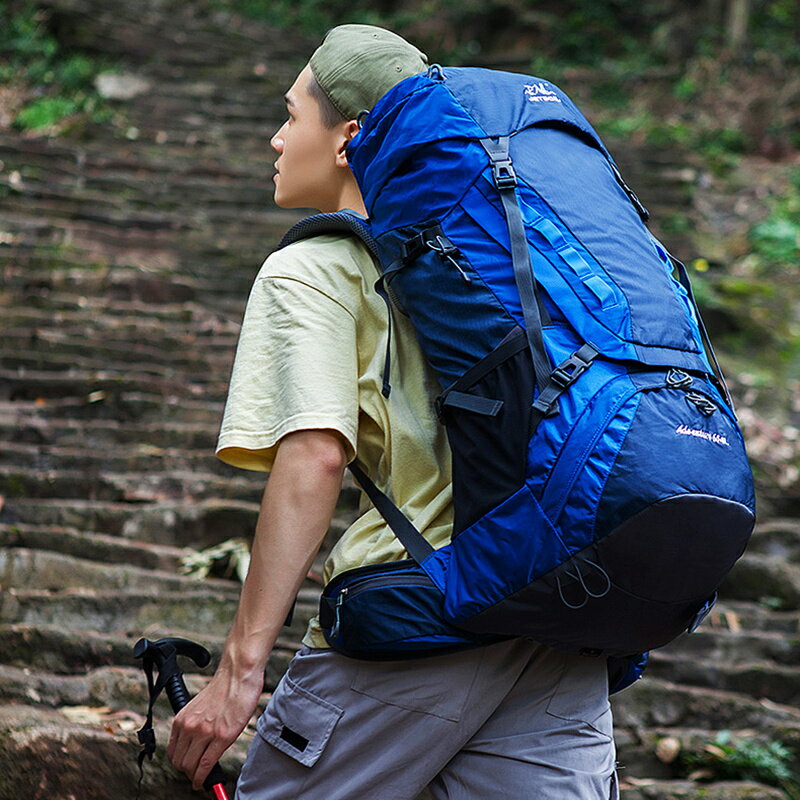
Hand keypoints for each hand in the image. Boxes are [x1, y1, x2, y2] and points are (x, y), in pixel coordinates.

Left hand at [167, 666, 263, 789]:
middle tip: (196, 774)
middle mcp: (189, 727)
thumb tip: (197, 745)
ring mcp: (204, 732)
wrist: (238, 675)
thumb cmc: (225, 688)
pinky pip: (206, 765)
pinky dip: (203, 778)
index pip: (172, 752)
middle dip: (187, 772)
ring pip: (190, 766)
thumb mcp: (200, 707)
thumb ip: (195, 725)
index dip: (179, 763)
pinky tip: (205, 781)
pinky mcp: (221, 736)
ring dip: (195, 777)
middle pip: (179, 762)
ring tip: (201, 778)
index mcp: (182, 719)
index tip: (186, 767)